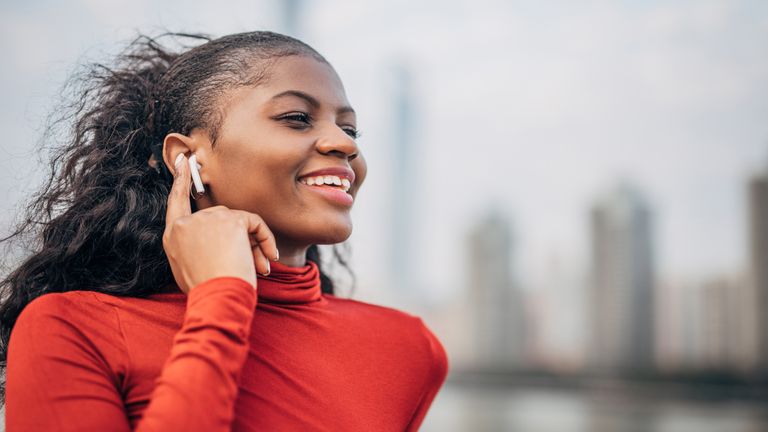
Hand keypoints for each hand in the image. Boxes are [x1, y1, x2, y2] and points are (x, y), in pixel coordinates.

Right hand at [162, 153, 278, 293]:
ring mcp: (207, 219)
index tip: (185, 159)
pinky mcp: (230, 220)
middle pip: (221, 218)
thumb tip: (221, 241)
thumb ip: (198, 248)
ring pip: (240, 222)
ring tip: (261, 269)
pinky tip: (269, 258)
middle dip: (241, 240)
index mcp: (173, 236)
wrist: (217, 299)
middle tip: (257, 266)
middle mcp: (186, 224)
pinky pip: (255, 223)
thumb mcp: (191, 270)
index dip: (182, 180)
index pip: (176, 201)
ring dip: (254, 245)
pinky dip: (266, 239)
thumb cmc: (209, 294)